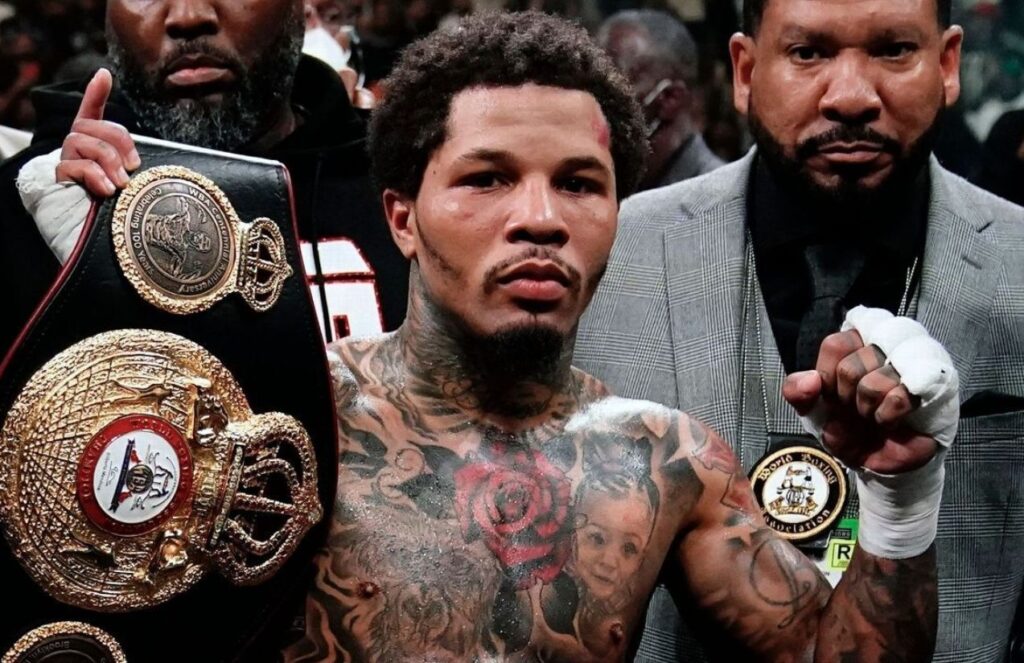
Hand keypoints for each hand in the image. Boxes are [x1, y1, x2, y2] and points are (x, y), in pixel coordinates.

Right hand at [56, 68, 140, 197]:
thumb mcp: (125, 176)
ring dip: (109, 162)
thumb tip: (137, 158)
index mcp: (94, 142)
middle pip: (93, 125)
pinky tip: (107, 190)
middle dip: (118, 142)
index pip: (91, 111)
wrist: (87, 226)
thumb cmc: (112, 201)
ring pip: (84, 142)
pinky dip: (96, 176)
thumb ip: (128, 160)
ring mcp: (66, 159)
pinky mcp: (59, 177)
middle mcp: (77, 145)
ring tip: (122, 184)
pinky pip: (76, 165)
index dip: (96, 92)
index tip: (105, 74)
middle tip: (133, 167)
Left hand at [783, 330, 937, 474]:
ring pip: (876, 380)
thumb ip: (798, 391)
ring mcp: (916, 360)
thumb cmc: (853, 427)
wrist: (881, 462)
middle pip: (853, 365)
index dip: (829, 378)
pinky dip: (887, 417)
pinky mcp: (936, 384)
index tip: (836, 395)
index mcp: (858, 341)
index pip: (835, 344)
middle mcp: (888, 342)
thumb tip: (811, 379)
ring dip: (868, 409)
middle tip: (858, 409)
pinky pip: (900, 397)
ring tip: (875, 415)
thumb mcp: (816, 411)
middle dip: (848, 398)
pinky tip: (891, 422)